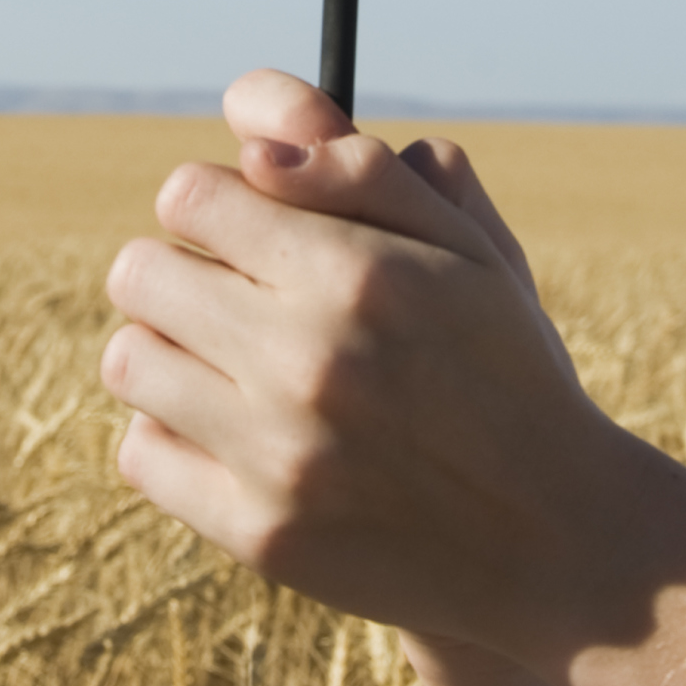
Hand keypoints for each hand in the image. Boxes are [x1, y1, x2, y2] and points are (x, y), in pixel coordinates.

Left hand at [101, 69, 679, 656]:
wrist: (555, 538)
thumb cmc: (505, 367)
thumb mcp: (467, 247)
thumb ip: (362, 172)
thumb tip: (252, 147)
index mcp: (357, 275)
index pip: (187, 196)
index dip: (212, 202)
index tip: (243, 227)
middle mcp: (308, 363)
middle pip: (138, 274)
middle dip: (179, 268)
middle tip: (228, 293)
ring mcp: (278, 457)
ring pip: (129, 361)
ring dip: (167, 349)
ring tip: (225, 360)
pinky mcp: (259, 535)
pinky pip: (141, 455)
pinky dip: (170, 435)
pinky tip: (227, 429)